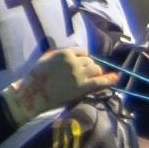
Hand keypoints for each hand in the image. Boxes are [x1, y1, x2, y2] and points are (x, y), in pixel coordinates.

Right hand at [2, 49, 119, 127]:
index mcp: (65, 53)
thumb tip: (73, 52)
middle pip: (90, 61)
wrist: (32, 95)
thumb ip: (60, 54)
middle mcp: (74, 62)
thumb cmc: (35, 77)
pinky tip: (116, 77)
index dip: (82, 58)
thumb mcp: (46, 59)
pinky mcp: (82, 88)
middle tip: (83, 75)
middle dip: (88, 67)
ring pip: (96, 69)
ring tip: (89, 79)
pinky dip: (110, 79)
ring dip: (95, 73)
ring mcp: (79, 75)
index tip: (81, 64)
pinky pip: (100, 81)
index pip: (82, 52)